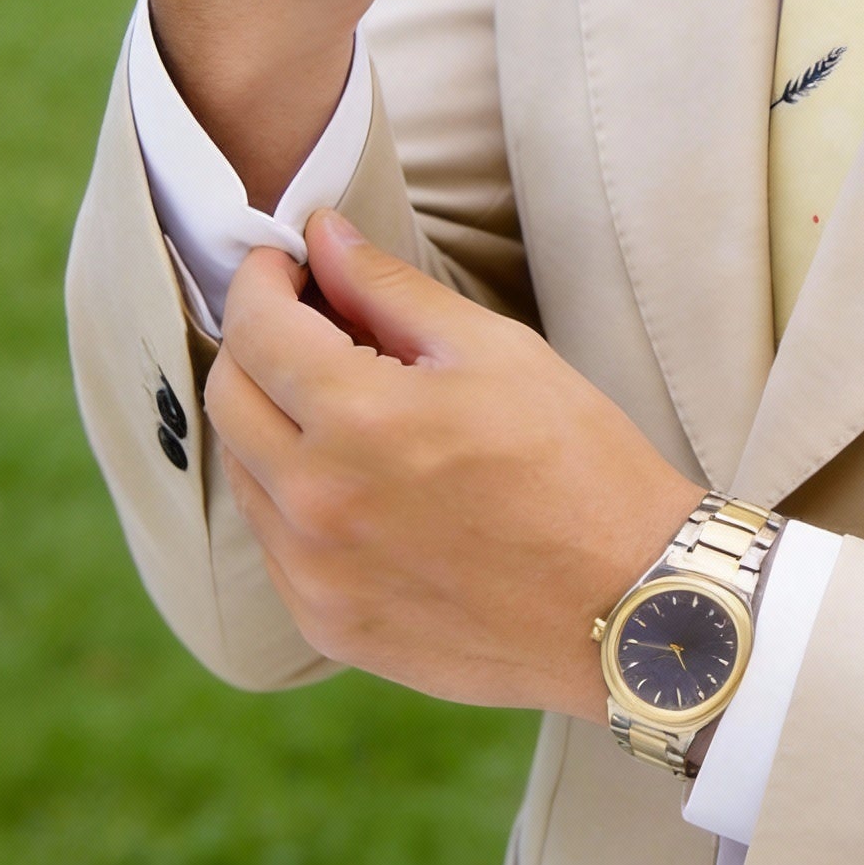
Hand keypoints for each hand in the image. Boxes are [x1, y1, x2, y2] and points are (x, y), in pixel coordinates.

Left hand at [205, 210, 707, 719]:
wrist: (633, 604)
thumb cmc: (584, 469)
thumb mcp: (499, 352)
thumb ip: (394, 291)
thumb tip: (326, 239)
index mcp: (362, 419)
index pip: (256, 329)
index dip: (260, 281)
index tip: (283, 263)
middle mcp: (318, 503)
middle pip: (230, 398)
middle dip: (256, 344)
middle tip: (310, 323)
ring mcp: (316, 575)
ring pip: (245, 474)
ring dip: (275, 424)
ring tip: (349, 407)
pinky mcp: (330, 625)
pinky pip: (277, 544)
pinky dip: (297, 498)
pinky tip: (364, 484)